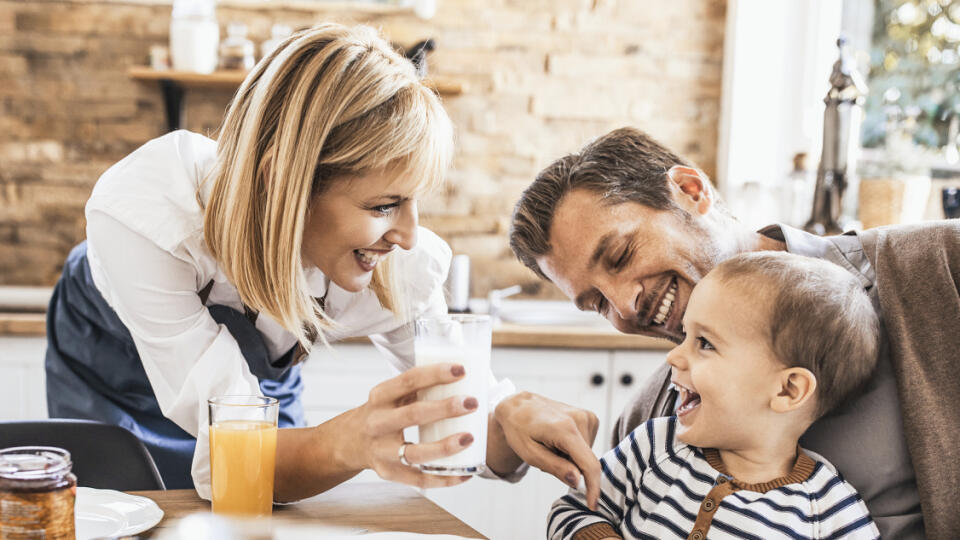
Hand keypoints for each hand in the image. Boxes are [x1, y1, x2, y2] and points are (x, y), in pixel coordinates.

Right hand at [341, 363, 477, 488]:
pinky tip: (464, 474)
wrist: (350, 441)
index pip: (408, 381)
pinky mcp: (388, 472)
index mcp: (380, 397)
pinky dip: (444, 478)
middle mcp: (377, 423)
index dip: (435, 374)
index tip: (461, 370)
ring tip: (469, 438)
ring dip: (444, 447)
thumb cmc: (383, 413)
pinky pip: (419, 479)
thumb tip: (464, 379)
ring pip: (415, 452)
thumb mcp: (391, 395)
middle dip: (445, 408)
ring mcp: (381, 451)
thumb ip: (418, 388)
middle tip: (472, 402)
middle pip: (413, 415)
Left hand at [490, 392, 600, 508]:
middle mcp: (580, 419)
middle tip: (547, 458)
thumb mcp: (530, 454)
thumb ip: (555, 467)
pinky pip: (586, 444)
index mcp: (565, 429)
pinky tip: (558, 440)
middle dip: (570, 468)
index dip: (593, 488)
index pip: (589, 464)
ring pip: (586, 454)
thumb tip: (578, 481)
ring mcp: (586, 416)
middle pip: (586, 461)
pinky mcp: (588, 417)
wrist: (519, 406)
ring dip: (570, 458)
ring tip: (550, 446)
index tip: (592, 505)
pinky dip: (573, 449)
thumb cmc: (520, 429)